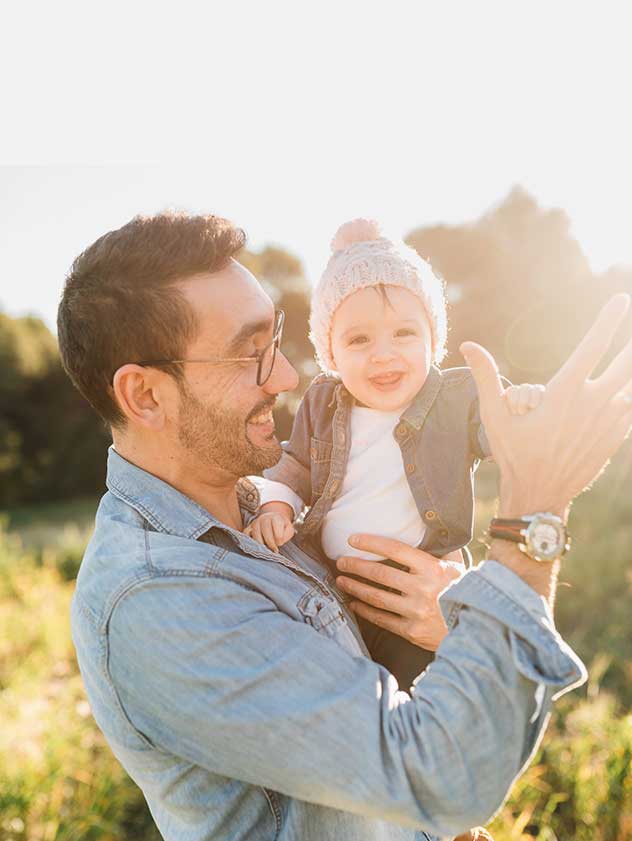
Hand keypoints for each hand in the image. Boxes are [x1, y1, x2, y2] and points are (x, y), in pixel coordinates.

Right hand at [244, 512, 294, 552]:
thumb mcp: (289, 529)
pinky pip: (246, 534)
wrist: (273, 521)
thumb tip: (278, 542)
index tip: (280, 543)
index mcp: (275, 517)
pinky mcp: (248, 529)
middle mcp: (264, 518)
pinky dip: (249, 541)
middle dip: (270, 541)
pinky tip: (256, 548)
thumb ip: (287, 534)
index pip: (276, 523)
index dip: (278, 535)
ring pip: (255, 533)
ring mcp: (255, 523)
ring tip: (266, 551)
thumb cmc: (282, 528)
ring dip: (260, 543)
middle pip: (265, 529)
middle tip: (274, 550)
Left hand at [335, 535, 463, 650]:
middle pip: (380, 573)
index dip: (371, 543)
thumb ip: (445, 551)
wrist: (479, 630)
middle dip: (356, 566)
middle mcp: (422, 588)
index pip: (395, 549)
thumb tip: (437, 529)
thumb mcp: (459, 568)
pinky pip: (382, 619)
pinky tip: (355, 604)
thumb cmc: (467, 593)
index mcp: (433, 568)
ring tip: (342, 580)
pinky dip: (365, 611)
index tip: (352, 540)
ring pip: (376, 596)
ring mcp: (416, 611)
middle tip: (341, 561)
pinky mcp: (412, 631)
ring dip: (356, 587)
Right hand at [461, 293, 631, 518]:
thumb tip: (468, 345)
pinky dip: (631, 396)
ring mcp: (609, 422)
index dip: (609, 320)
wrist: (540, 494)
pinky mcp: (616, 437)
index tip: (621, 300)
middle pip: (627, 363)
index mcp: (565, 393)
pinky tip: (627, 392)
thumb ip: (485, 376)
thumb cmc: (514, 453)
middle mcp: (593, 404)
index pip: (594, 346)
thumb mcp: (494, 415)